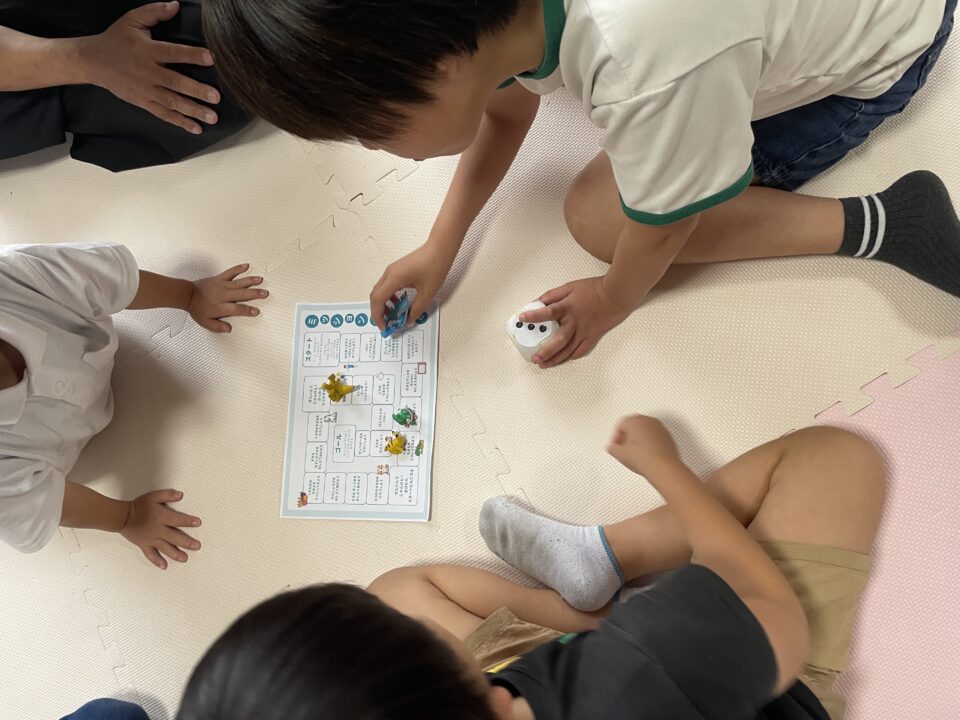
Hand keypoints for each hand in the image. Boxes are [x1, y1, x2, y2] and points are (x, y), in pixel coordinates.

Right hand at [78, 1, 220, 133]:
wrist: (92, 61)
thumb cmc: (116, 39)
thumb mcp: (132, 20)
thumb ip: (154, 12)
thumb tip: (176, 5)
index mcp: (147, 51)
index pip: (173, 53)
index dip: (192, 55)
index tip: (210, 59)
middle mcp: (148, 72)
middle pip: (175, 82)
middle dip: (197, 91)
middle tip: (216, 97)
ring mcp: (145, 90)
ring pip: (172, 102)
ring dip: (193, 111)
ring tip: (212, 118)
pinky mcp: (143, 102)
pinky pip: (163, 114)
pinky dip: (180, 122)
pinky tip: (196, 128)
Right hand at [119, 489, 200, 569]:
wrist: (122, 517)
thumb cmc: (139, 506)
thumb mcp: (153, 496)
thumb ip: (167, 495)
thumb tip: (180, 495)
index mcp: (161, 517)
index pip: (177, 520)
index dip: (188, 521)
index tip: (198, 523)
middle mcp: (158, 530)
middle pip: (174, 537)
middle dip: (187, 542)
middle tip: (197, 546)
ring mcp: (151, 539)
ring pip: (165, 548)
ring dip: (176, 554)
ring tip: (185, 558)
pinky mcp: (144, 545)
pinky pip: (151, 555)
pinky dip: (157, 561)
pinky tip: (164, 566)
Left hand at [189, 264, 268, 332]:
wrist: (187, 295)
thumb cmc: (197, 309)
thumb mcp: (205, 322)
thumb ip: (217, 327)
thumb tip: (229, 329)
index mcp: (221, 307)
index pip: (237, 309)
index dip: (247, 310)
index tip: (256, 311)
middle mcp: (223, 295)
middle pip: (241, 294)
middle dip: (254, 294)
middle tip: (265, 293)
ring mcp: (222, 285)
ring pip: (239, 283)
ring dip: (250, 281)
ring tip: (260, 280)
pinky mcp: (219, 278)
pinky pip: (230, 272)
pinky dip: (238, 268)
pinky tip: (246, 265)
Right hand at [370, 243, 454, 330]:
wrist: (440, 248)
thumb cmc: (435, 267)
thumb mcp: (427, 293)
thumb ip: (416, 309)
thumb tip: (409, 320)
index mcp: (394, 278)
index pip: (377, 300)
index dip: (378, 316)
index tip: (385, 327)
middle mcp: (389, 274)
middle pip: (375, 296)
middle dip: (378, 312)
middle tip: (387, 324)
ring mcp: (392, 270)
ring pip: (380, 290)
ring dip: (384, 304)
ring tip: (393, 316)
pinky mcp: (397, 270)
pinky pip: (387, 286)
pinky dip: (389, 297)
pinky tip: (399, 303)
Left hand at [521, 277, 628, 367]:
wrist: (616, 294)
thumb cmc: (594, 288)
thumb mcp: (570, 286)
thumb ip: (553, 295)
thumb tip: (538, 302)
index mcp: (568, 307)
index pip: (548, 312)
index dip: (534, 315)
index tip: (522, 318)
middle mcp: (575, 322)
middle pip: (558, 340)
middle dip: (545, 351)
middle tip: (534, 358)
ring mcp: (585, 331)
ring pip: (569, 350)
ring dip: (556, 359)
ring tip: (544, 364)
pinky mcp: (593, 336)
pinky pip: (581, 350)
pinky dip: (571, 356)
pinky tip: (563, 359)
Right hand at [606, 416, 681, 476]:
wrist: (663, 468)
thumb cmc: (645, 458)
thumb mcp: (619, 454)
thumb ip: (612, 447)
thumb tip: (613, 448)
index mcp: (636, 420)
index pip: (621, 425)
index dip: (616, 437)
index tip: (616, 446)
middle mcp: (649, 421)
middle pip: (634, 426)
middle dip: (628, 437)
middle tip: (624, 449)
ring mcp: (660, 428)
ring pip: (645, 431)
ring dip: (639, 440)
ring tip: (636, 454)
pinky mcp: (668, 437)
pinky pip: (655, 437)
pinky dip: (650, 444)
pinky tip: (646, 455)